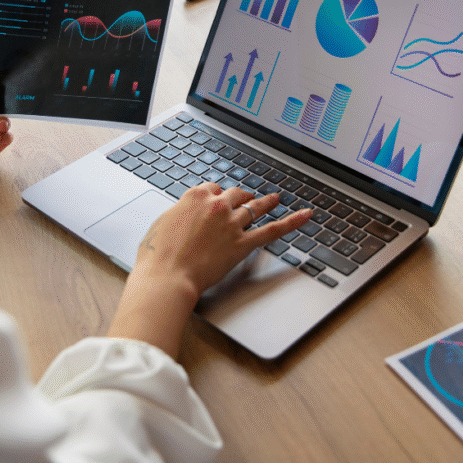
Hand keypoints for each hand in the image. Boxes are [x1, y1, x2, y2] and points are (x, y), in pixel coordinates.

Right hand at [135, 183, 312, 295]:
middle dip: (241, 197)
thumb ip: (179, 214)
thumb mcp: (162, 223)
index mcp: (195, 197)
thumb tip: (184, 215)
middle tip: (247, 198)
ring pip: (254, 207)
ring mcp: (232, 224)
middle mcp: (216, 206)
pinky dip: (291, 222)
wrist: (167, 275)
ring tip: (274, 199)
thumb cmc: (157, 255)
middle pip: (235, 194)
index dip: (216, 194)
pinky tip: (305, 215)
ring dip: (265, 202)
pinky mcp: (243, 243)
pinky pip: (272, 230)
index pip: (212, 188)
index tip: (218, 199)